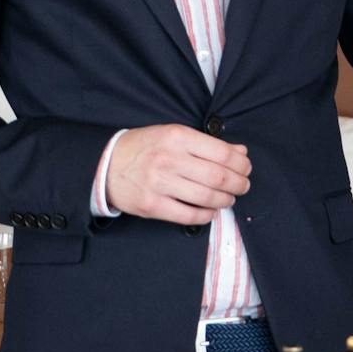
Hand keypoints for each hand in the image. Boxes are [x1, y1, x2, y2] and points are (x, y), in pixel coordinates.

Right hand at [106, 124, 250, 224]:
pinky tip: (210, 211)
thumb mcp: (174, 135)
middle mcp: (169, 159)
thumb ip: (208, 144)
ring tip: (229, 199)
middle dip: (238, 184)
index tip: (246, 168)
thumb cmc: (145, 148)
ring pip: (206, 197)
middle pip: (218, 177)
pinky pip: (188, 215)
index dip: (241, 163)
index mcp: (178, 137)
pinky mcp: (151, 205)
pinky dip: (205, 215)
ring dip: (225, 200)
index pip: (222, 153)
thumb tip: (240, 152)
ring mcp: (159, 184)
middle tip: (243, 186)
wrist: (106, 164)